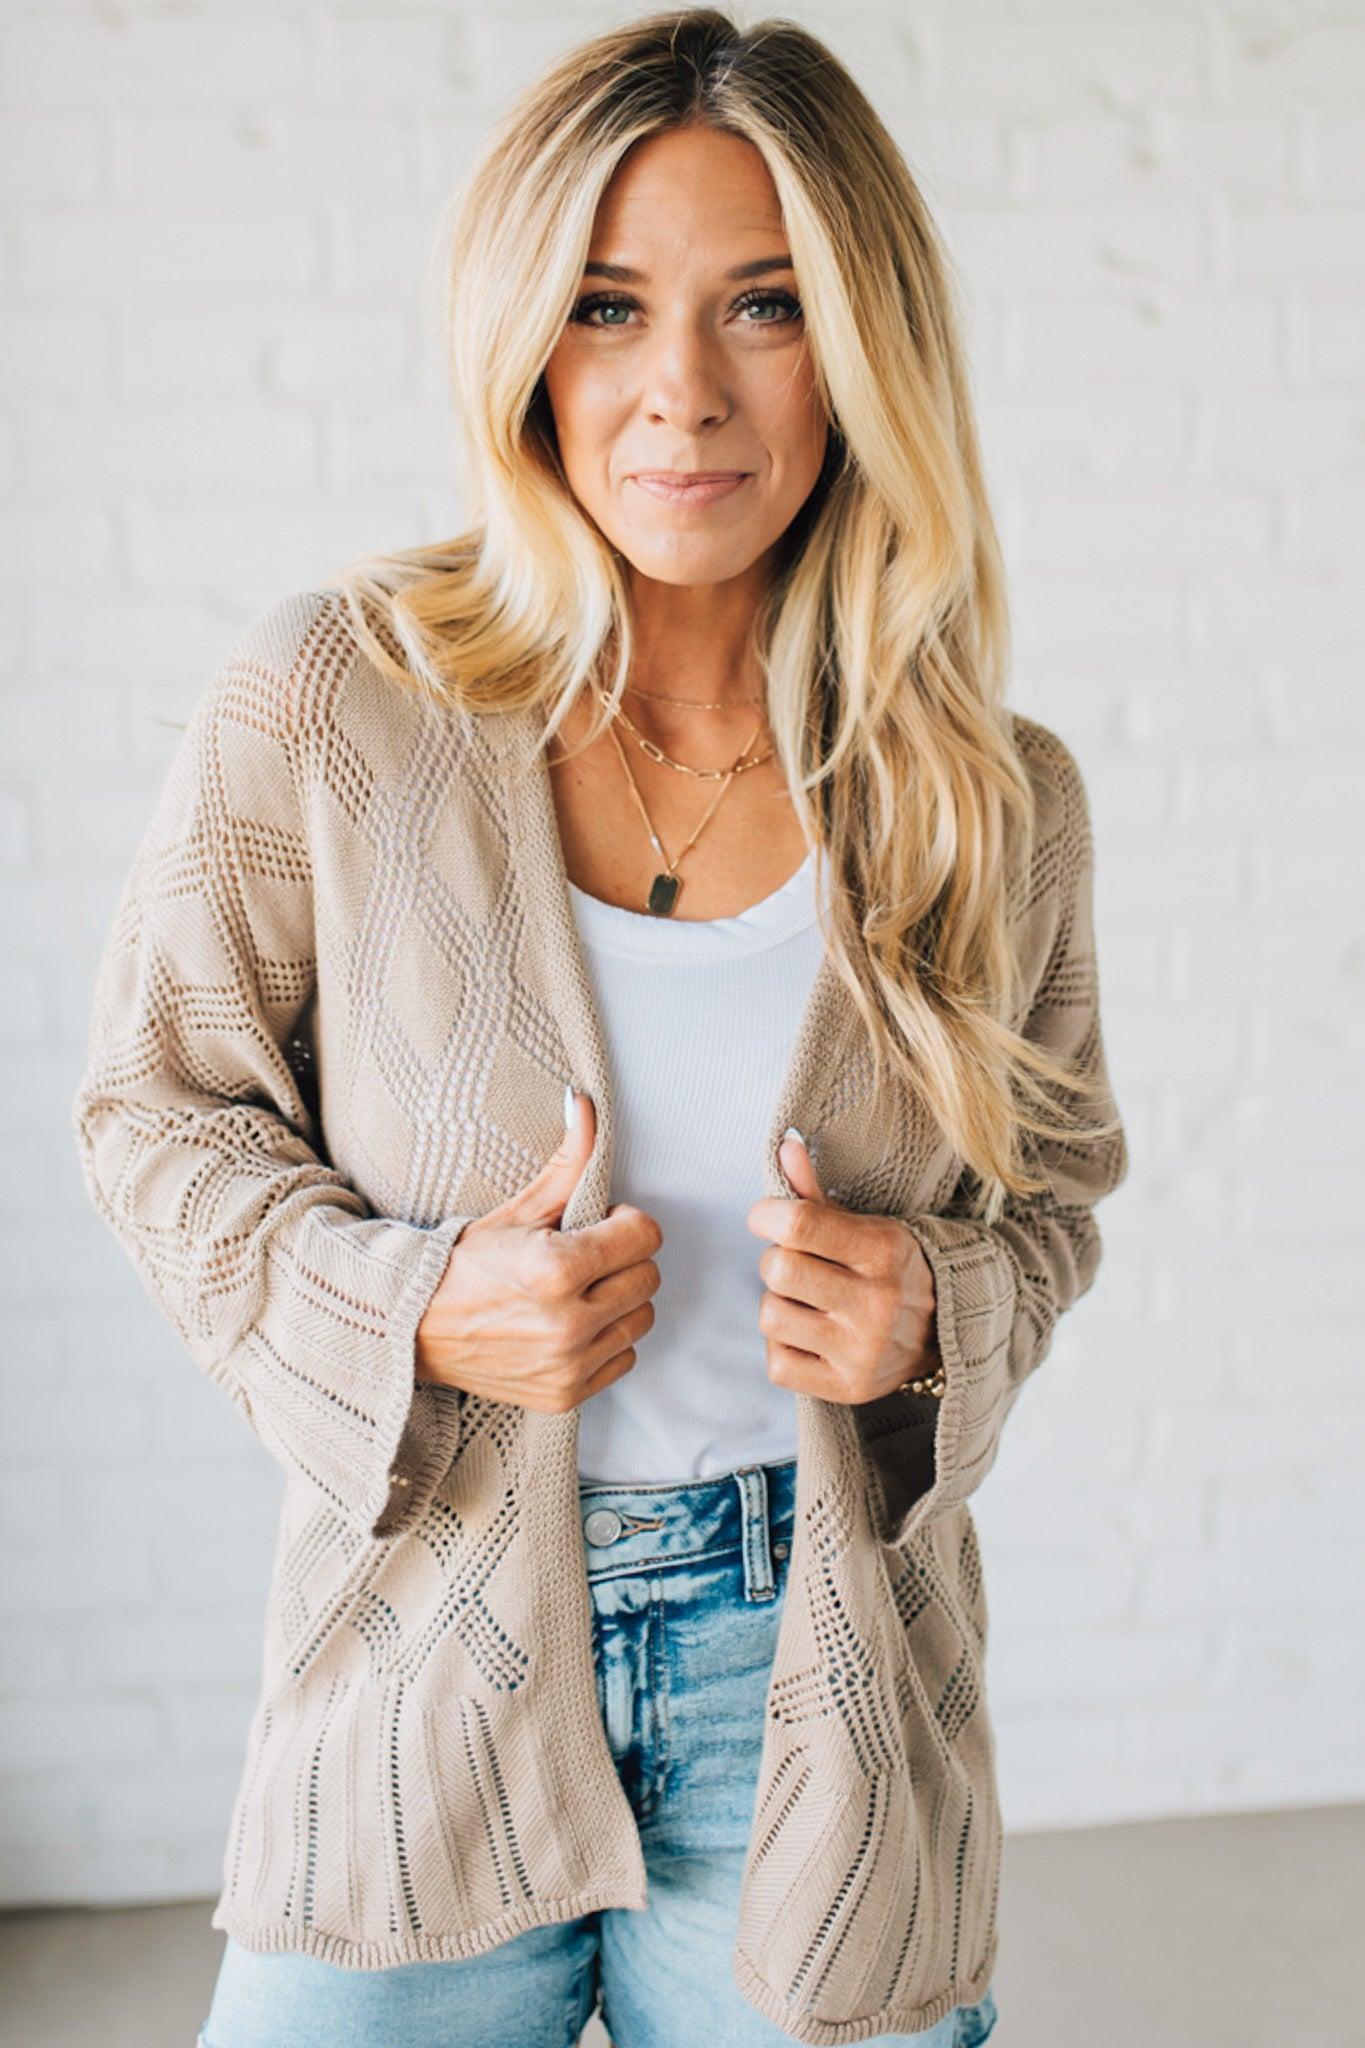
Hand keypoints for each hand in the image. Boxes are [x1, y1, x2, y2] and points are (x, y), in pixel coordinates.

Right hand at [414, 1090, 662, 1412]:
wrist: (412, 1329)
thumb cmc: (464, 1264)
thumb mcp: (516, 1210)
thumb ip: (568, 1161)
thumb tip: (587, 1102)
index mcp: (557, 1270)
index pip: (645, 1235)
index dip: (624, 1222)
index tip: (597, 1224)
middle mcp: (568, 1324)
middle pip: (648, 1278)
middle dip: (622, 1260)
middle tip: (583, 1257)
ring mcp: (568, 1365)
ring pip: (641, 1320)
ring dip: (619, 1301)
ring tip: (577, 1291)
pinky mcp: (565, 1395)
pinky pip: (623, 1360)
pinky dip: (606, 1341)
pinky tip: (570, 1325)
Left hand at [745, 1132, 940, 1403]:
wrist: (944, 1333)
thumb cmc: (889, 1267)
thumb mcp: (864, 1224)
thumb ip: (815, 1192)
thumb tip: (784, 1145)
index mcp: (884, 1251)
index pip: (799, 1225)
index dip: (766, 1215)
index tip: (767, 1217)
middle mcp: (877, 1304)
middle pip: (777, 1270)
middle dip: (776, 1260)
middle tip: (796, 1263)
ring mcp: (863, 1352)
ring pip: (770, 1316)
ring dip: (779, 1304)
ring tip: (808, 1302)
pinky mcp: (847, 1389)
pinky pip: (776, 1363)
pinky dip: (783, 1347)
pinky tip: (810, 1335)